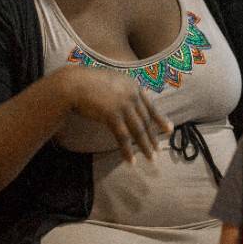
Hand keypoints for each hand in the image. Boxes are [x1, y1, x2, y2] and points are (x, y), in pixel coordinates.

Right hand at [57, 66, 172, 162]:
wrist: (73, 83)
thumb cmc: (87, 83)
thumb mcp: (111, 82)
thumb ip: (123, 91)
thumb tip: (130, 104)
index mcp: (133, 85)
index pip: (150, 106)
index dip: (160, 119)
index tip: (169, 130)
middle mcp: (131, 94)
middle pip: (145, 120)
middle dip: (152, 137)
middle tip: (158, 150)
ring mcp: (123, 105)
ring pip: (138, 130)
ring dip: (145, 146)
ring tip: (150, 158)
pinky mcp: (112, 115)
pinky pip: (123, 137)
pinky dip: (127, 150)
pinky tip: (130, 160)